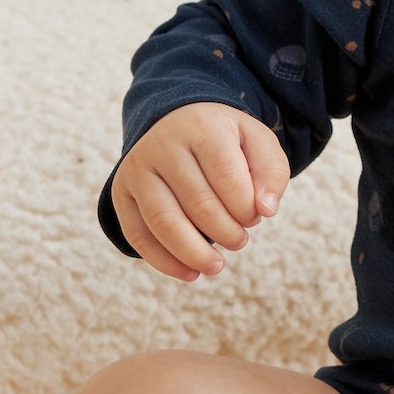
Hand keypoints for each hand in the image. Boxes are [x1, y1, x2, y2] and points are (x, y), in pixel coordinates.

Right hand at [111, 102, 289, 282]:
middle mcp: (164, 145)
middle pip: (198, 204)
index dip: (247, 209)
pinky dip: (164, 261)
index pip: (228, 178)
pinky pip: (138, 235)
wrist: (175, 121)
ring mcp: (138, 169)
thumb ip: (272, 172)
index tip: (255, 217)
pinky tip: (189, 272)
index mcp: (203, 128)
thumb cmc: (223, 139)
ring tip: (216, 266)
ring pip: (164, 222)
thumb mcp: (257, 142)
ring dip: (194, 254)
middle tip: (240, 241)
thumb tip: (266, 210)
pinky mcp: (121, 192)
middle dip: (226, 233)